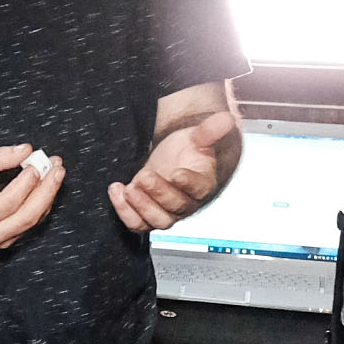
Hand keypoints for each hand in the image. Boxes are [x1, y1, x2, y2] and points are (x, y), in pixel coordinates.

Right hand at [0, 142, 61, 250]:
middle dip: (46, 190)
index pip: (8, 201)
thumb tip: (27, 151)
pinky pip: (33, 222)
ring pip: (33, 220)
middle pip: (27, 216)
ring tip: (56, 171)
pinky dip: (43, 202)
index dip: (26, 182)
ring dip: (49, 194)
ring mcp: (1, 242)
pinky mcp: (10, 241)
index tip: (36, 162)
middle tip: (57, 168)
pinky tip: (48, 184)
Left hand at [112, 110, 239, 230]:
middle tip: (144, 176)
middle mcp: (187, 203)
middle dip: (158, 192)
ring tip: (129, 188)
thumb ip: (210, 130)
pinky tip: (117, 190)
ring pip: (157, 221)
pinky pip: (137, 224)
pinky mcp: (147, 215)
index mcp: (203, 184)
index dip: (188, 183)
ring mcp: (167, 212)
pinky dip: (125, 212)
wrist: (175, 161)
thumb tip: (226, 119)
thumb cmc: (189, 151)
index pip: (199, 189)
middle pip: (176, 207)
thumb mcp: (198, 136)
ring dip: (141, 206)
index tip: (177, 173)